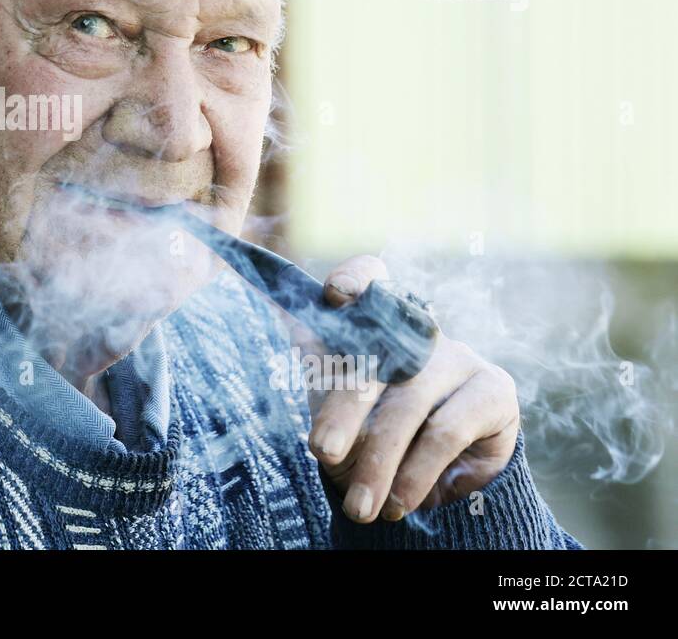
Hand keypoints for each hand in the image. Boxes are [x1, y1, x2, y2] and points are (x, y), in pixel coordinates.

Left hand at [301, 254, 520, 522]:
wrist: (435, 489)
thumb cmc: (372, 436)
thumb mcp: (340, 411)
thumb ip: (324, 377)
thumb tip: (291, 326)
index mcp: (375, 324)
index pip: (369, 278)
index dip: (354, 278)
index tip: (334, 294)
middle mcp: (418, 331)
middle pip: (375, 357)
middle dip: (343, 410)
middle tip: (322, 453)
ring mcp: (458, 357)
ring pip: (408, 403)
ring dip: (379, 461)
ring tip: (360, 506)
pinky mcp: (494, 389)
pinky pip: (446, 430)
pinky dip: (416, 473)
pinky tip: (400, 501)